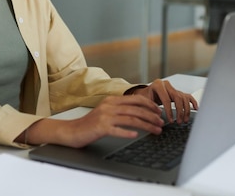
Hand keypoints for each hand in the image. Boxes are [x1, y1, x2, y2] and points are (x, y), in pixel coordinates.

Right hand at [23, 95, 164, 147]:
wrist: (72, 131)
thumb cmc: (91, 124)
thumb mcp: (106, 112)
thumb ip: (120, 110)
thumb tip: (140, 113)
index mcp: (112, 100)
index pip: (135, 99)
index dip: (150, 105)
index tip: (159, 112)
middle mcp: (109, 106)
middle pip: (136, 110)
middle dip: (152, 116)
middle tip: (162, 123)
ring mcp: (104, 116)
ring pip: (131, 119)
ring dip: (146, 125)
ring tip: (156, 131)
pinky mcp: (100, 127)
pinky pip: (117, 129)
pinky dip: (127, 132)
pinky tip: (136, 135)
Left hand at [129, 79, 197, 123]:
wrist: (146, 93)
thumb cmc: (144, 98)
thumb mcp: (144, 102)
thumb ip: (150, 109)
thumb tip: (157, 119)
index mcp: (158, 85)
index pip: (166, 99)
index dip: (169, 111)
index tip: (171, 120)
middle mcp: (166, 85)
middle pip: (177, 97)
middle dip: (179, 111)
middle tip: (179, 121)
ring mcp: (173, 88)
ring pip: (183, 98)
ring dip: (186, 110)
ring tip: (184, 120)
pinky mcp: (178, 91)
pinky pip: (188, 96)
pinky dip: (192, 102)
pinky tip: (195, 108)